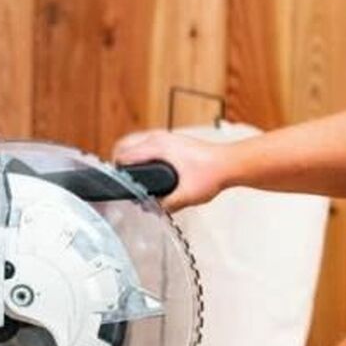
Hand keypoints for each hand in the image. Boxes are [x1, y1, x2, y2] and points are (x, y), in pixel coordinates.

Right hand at [111, 129, 228, 211]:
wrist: (229, 163)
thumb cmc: (212, 174)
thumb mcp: (187, 196)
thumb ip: (166, 205)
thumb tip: (150, 209)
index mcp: (158, 147)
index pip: (123, 154)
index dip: (116, 170)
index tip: (117, 184)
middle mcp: (158, 138)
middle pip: (124, 145)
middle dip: (118, 163)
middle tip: (121, 182)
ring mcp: (164, 137)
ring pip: (134, 142)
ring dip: (128, 157)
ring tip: (130, 176)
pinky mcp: (170, 140)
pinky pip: (145, 143)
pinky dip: (139, 154)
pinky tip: (145, 170)